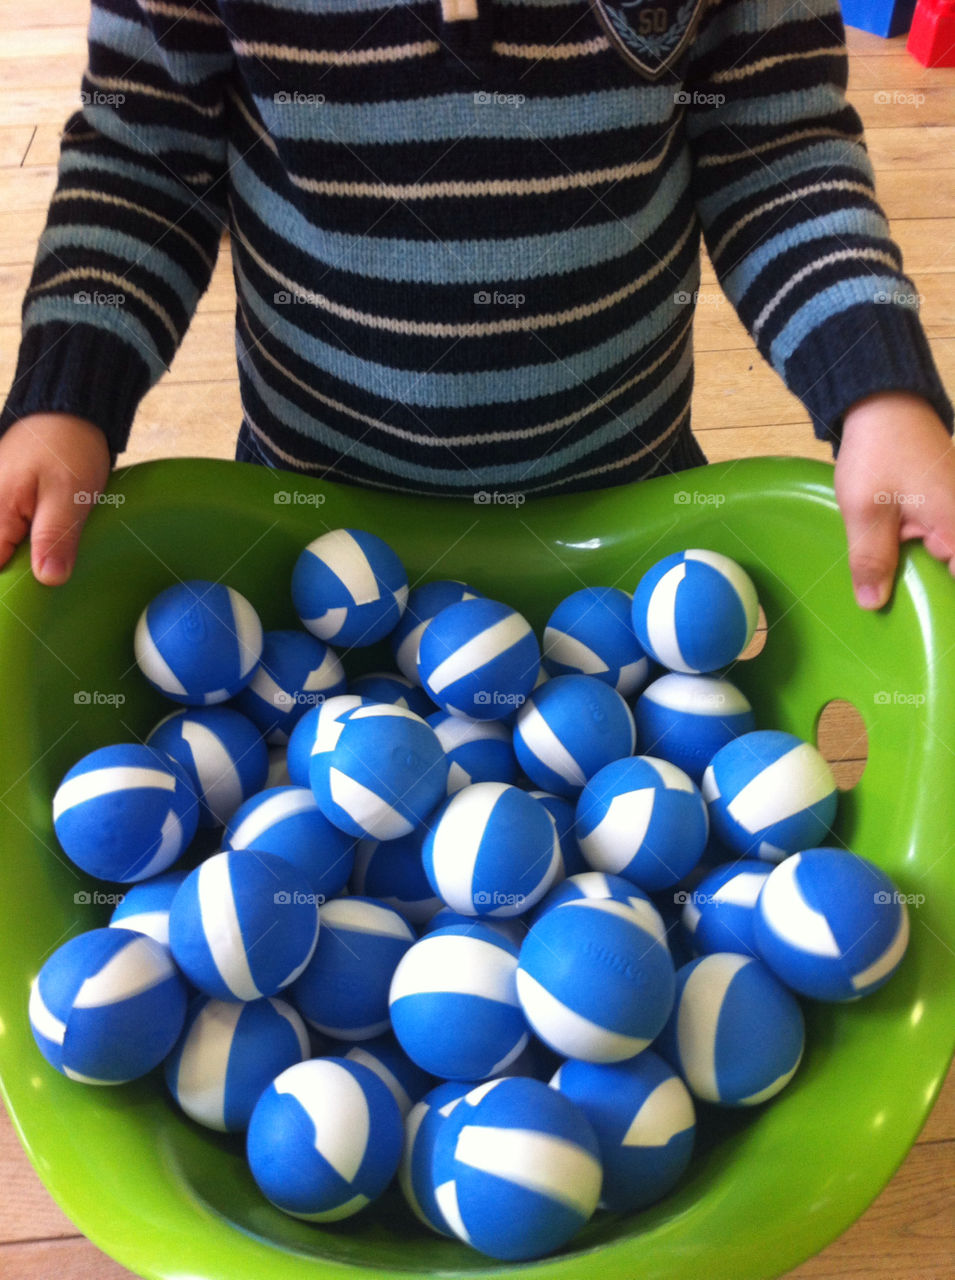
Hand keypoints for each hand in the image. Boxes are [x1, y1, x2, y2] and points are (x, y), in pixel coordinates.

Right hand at [0, 413, 111, 585]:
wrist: (68, 412)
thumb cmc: (68, 447)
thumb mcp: (68, 494)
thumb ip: (55, 537)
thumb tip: (47, 579)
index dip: (12, 591)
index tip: (34, 607)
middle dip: (21, 576)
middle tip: (51, 589)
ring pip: (6, 550)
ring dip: (25, 563)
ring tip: (53, 569)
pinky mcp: (5, 507)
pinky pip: (10, 536)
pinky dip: (28, 549)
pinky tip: (48, 555)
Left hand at [834, 392, 954, 608]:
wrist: (883, 402)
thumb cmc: (879, 453)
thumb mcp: (866, 513)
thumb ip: (872, 560)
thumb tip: (873, 604)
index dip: (945, 608)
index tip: (932, 630)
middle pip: (953, 568)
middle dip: (931, 592)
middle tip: (904, 619)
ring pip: (944, 555)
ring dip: (923, 573)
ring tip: (896, 597)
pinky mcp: (943, 504)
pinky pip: (937, 538)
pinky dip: (921, 553)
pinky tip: (894, 566)